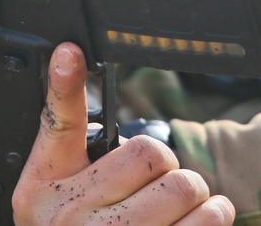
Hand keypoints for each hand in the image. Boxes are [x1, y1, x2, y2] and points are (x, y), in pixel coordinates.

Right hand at [12, 43, 234, 224]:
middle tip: (160, 188)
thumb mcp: (55, 196)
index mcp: (44, 191)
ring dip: (198, 195)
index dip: (64, 84)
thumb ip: (69, 145)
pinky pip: (206, 222)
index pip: (59, 126)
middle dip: (169, 169)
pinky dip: (216, 217)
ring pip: (185, 187)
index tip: (69, 52)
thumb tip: (69, 59)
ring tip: (184, 207)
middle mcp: (71, 219)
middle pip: (151, 154)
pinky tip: (201, 221)